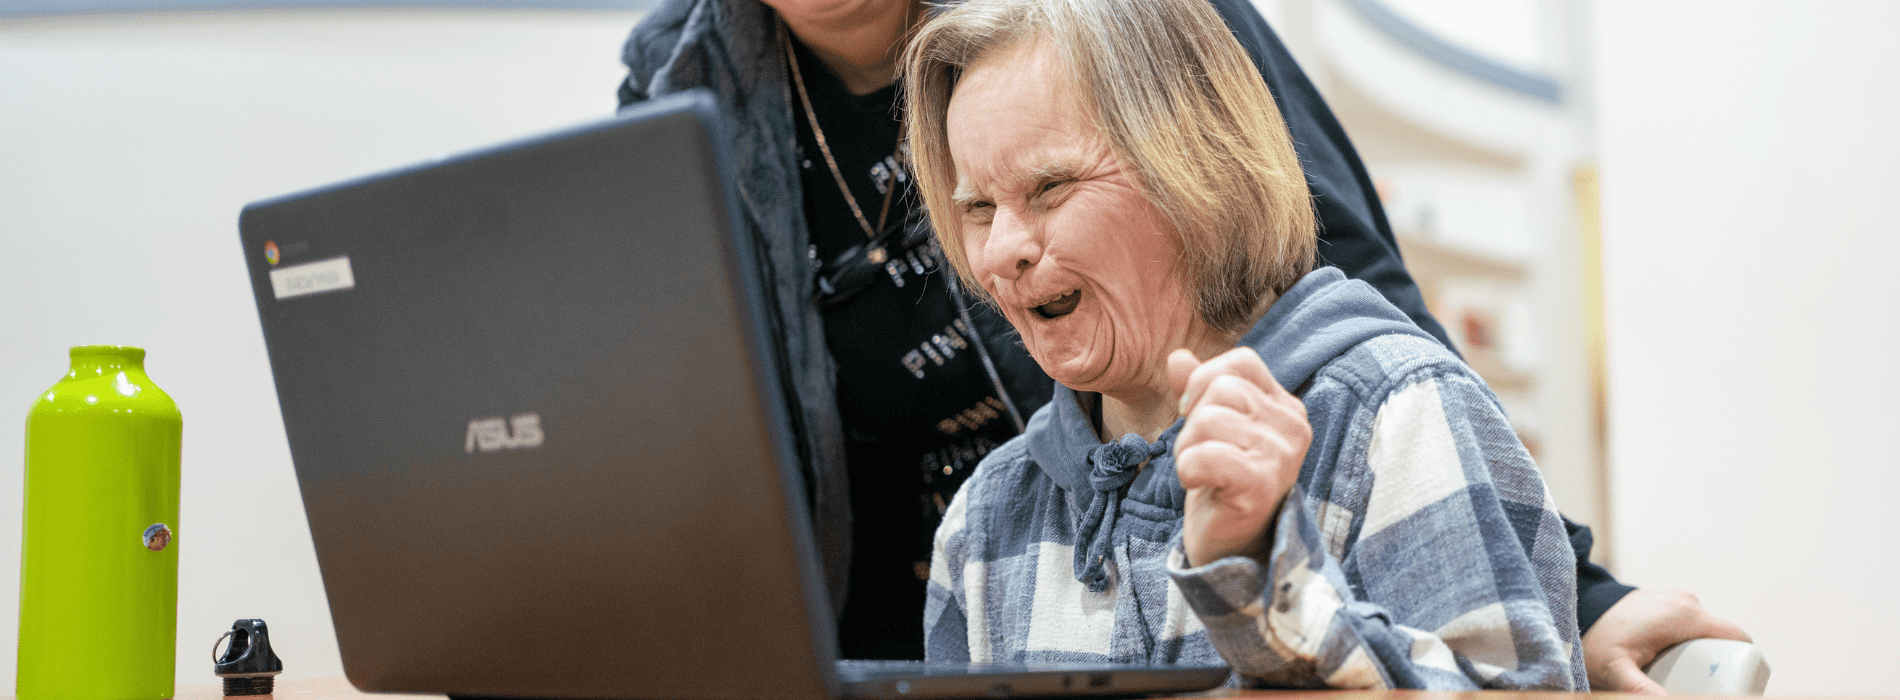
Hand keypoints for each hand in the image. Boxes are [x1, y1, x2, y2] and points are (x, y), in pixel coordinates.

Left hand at [1167, 348, 1309, 567]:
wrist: (1232, 546)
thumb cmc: (1223, 483)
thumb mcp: (1213, 429)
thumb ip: (1198, 391)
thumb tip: (1177, 357)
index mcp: (1285, 407)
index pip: (1241, 362)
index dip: (1205, 380)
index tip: (1194, 413)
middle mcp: (1292, 427)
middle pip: (1220, 389)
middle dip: (1192, 421)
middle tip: (1201, 453)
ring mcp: (1280, 457)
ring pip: (1207, 419)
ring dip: (1186, 447)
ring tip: (1201, 471)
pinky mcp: (1260, 485)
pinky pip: (1204, 456)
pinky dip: (1187, 469)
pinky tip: (1198, 485)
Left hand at [1584, 589, 1752, 693]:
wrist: (1575, 608)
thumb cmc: (1595, 639)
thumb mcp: (1618, 671)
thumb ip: (1642, 689)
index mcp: (1686, 616)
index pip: (1738, 639)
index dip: (1743, 664)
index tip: (1730, 685)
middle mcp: (1687, 602)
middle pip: (1723, 639)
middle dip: (1721, 663)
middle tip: (1705, 687)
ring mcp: (1678, 599)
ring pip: (1709, 632)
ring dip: (1705, 653)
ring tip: (1688, 676)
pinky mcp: (1669, 601)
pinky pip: (1693, 625)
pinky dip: (1692, 642)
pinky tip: (1678, 661)